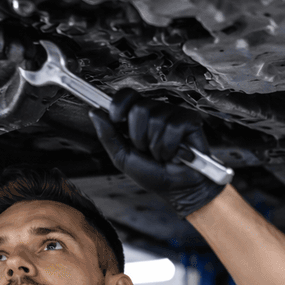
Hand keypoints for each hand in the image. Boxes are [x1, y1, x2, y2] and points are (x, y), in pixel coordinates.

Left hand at [89, 88, 224, 216]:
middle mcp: (156, 111)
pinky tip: (174, 153)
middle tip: (146, 149)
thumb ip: (108, 135)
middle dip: (138, 136)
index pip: (126, 95)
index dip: (119, 106)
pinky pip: (173, 127)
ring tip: (161, 154)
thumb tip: (94, 112)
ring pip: (156, 120)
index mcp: (138, 117)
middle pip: (139, 109)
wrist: (176, 189)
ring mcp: (173, 115)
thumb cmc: (153, 173)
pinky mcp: (190, 121)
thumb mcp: (122, 157)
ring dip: (155, 146)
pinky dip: (170, 147)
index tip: (117, 120)